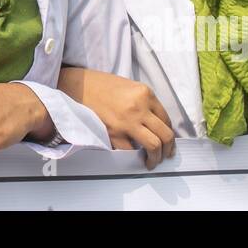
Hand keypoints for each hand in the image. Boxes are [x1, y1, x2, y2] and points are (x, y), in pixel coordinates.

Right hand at [57, 67, 174, 167]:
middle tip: (165, 156)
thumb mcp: (130, 87)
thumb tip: (156, 125)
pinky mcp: (113, 133)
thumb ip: (145, 103)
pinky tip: (133, 157)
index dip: (169, 134)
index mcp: (145, 94)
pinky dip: (133, 156)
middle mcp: (139, 108)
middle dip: (168, 149)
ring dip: (156, 158)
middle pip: (165, 135)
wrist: (78, 85)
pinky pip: (130, 151)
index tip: (168, 143)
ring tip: (152, 162)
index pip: (167, 120)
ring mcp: (126, 122)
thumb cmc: (102, 85)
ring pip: (153, 146)